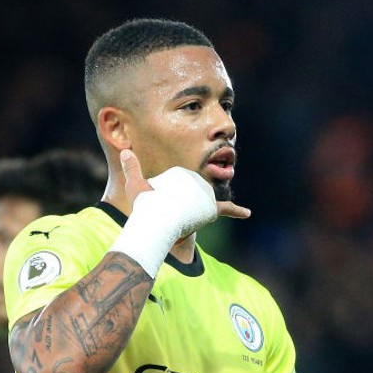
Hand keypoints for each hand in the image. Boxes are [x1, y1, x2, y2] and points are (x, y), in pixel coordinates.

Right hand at [119, 149, 249, 227]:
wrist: (156, 222)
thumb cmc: (145, 205)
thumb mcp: (135, 184)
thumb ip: (131, 168)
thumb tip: (125, 151)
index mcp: (182, 173)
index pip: (176, 191)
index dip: (165, 202)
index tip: (157, 207)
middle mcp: (197, 181)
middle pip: (188, 201)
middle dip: (177, 210)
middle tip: (166, 215)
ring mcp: (206, 195)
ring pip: (197, 209)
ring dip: (190, 215)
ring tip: (179, 219)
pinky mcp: (212, 210)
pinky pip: (227, 209)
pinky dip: (237, 211)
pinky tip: (247, 213)